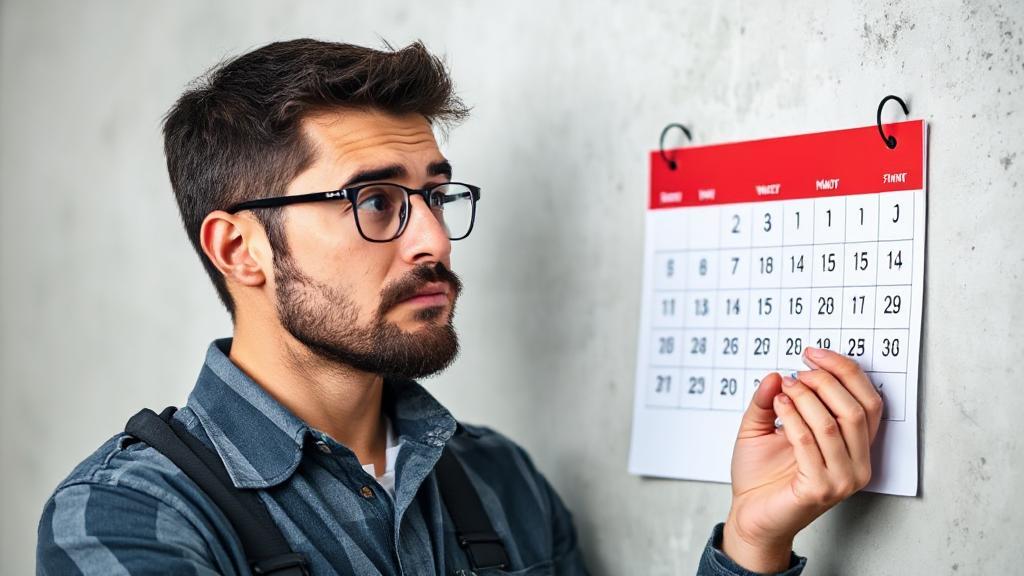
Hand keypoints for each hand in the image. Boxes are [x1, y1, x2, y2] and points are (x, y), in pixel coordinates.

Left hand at [722, 348, 883, 571]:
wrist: (749, 514)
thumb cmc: (761, 475)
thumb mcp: (762, 426)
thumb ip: (770, 399)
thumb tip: (775, 373)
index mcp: (855, 446)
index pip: (869, 401)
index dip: (845, 371)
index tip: (814, 353)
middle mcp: (857, 463)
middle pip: (855, 409)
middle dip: (824, 382)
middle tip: (796, 372)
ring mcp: (842, 479)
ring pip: (833, 423)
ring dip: (805, 398)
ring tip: (782, 389)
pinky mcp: (821, 489)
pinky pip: (809, 443)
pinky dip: (792, 418)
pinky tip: (778, 405)